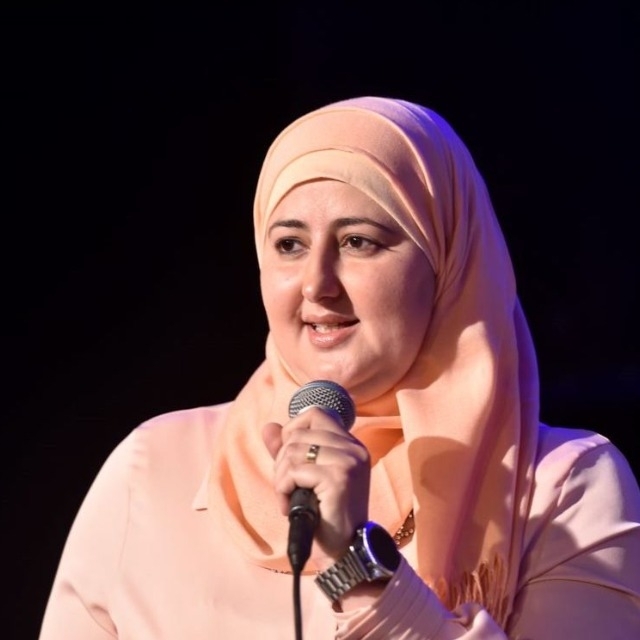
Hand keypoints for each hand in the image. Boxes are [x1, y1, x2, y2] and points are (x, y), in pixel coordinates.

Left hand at [262, 407, 370, 569]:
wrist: (342, 552)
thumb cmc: (323, 516)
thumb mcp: (302, 478)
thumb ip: (287, 451)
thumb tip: (268, 426)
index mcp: (350, 444)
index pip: (315, 414)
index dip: (294, 431)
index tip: (291, 461)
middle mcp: (354, 448)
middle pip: (298, 433)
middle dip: (282, 460)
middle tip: (288, 487)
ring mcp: (349, 461)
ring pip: (293, 450)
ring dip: (281, 477)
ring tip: (289, 498)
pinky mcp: (340, 477)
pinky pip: (294, 470)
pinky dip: (283, 488)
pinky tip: (289, 506)